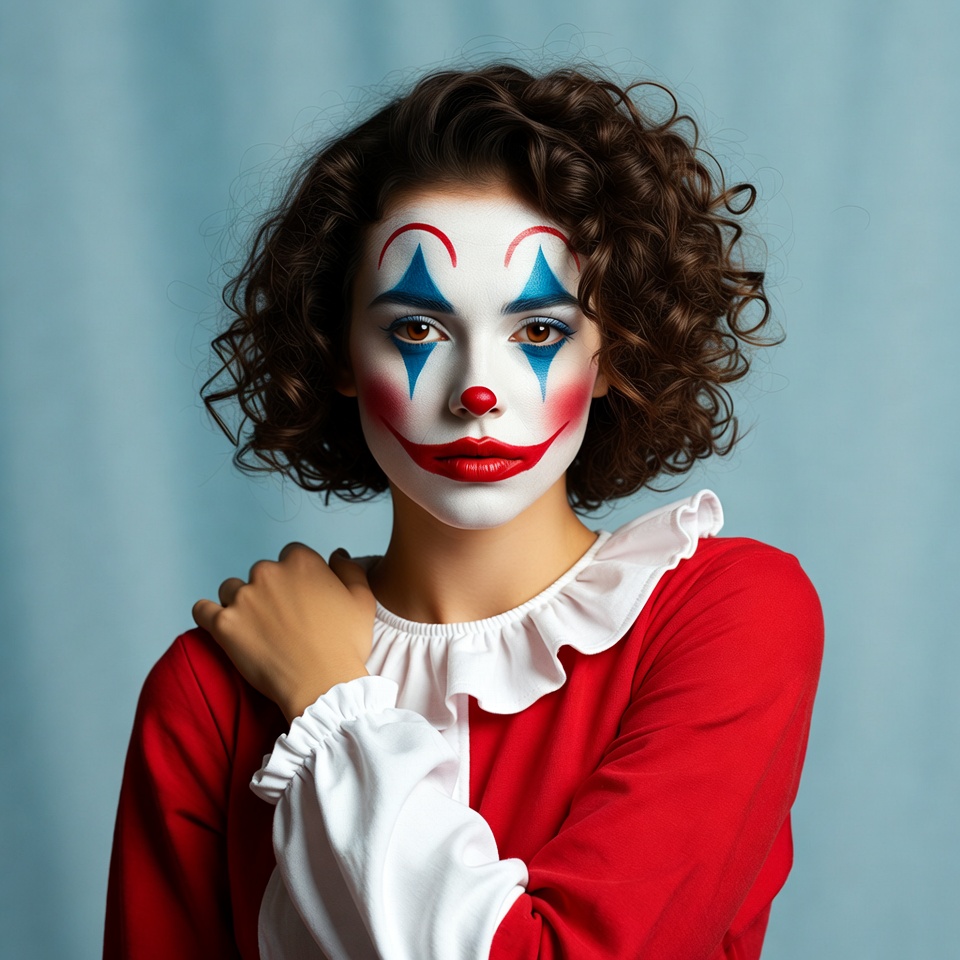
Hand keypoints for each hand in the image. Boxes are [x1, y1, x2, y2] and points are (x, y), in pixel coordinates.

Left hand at [192, 544, 374, 721]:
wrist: (322, 684)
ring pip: (231, 589)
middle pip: (261, 572)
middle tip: (281, 618)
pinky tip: (218, 623)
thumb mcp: (362, 601)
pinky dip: (208, 614)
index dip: (297, 575)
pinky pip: (202, 609)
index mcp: (301, 562)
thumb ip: (350, 569)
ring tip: (254, 627)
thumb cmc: (346, 645)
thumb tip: (337, 554)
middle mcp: (268, 573)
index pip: (291, 554)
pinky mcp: (223, 624)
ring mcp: (243, 598)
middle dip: (269, 590)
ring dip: (240, 602)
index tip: (300, 596)